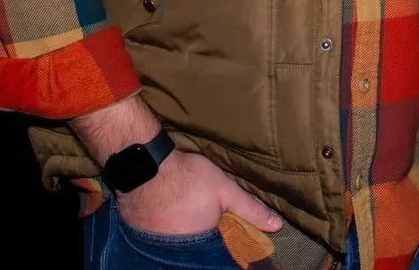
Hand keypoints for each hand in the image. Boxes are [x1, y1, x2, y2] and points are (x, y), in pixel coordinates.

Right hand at [115, 149, 281, 235]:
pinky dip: (168, 228)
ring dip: (186, 231)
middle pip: (198, 247)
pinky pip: (160, 237)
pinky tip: (172, 214)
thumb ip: (250, 209)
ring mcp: (159, 244)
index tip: (228, 231)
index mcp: (201, 244)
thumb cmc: (188, 178)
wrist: (145, 166)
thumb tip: (276, 225)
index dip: (226, 242)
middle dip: (205, 236)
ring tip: (189, 214)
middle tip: (206, 218)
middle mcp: (178, 250)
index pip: (219, 251)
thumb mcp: (225, 191)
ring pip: (180, 242)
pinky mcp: (141, 234)